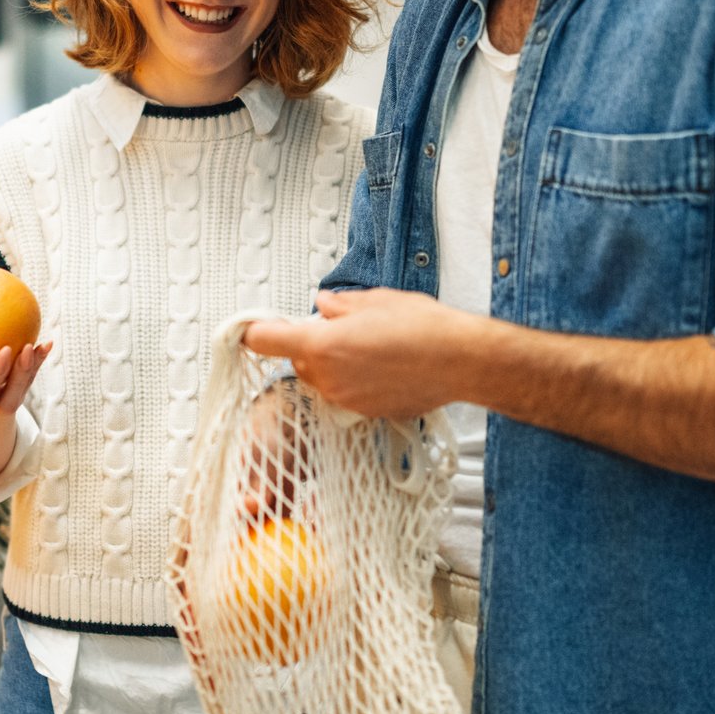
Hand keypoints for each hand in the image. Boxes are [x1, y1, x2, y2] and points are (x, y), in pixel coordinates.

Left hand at [242, 289, 474, 419]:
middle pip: (297, 361)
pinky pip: (345, 394)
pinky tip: (384, 367)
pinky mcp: (364, 413)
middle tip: (343, 328)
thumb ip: (339, 306)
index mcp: (321, 345)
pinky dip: (354, 381)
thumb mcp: (375, 301)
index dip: (254, 332)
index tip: (252, 328)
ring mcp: (345, 400)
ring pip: (322, 379)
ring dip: (334, 364)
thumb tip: (322, 308)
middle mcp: (327, 378)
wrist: (462, 363)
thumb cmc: (422, 327)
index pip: (264, 340)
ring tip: (371, 347)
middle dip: (311, 345)